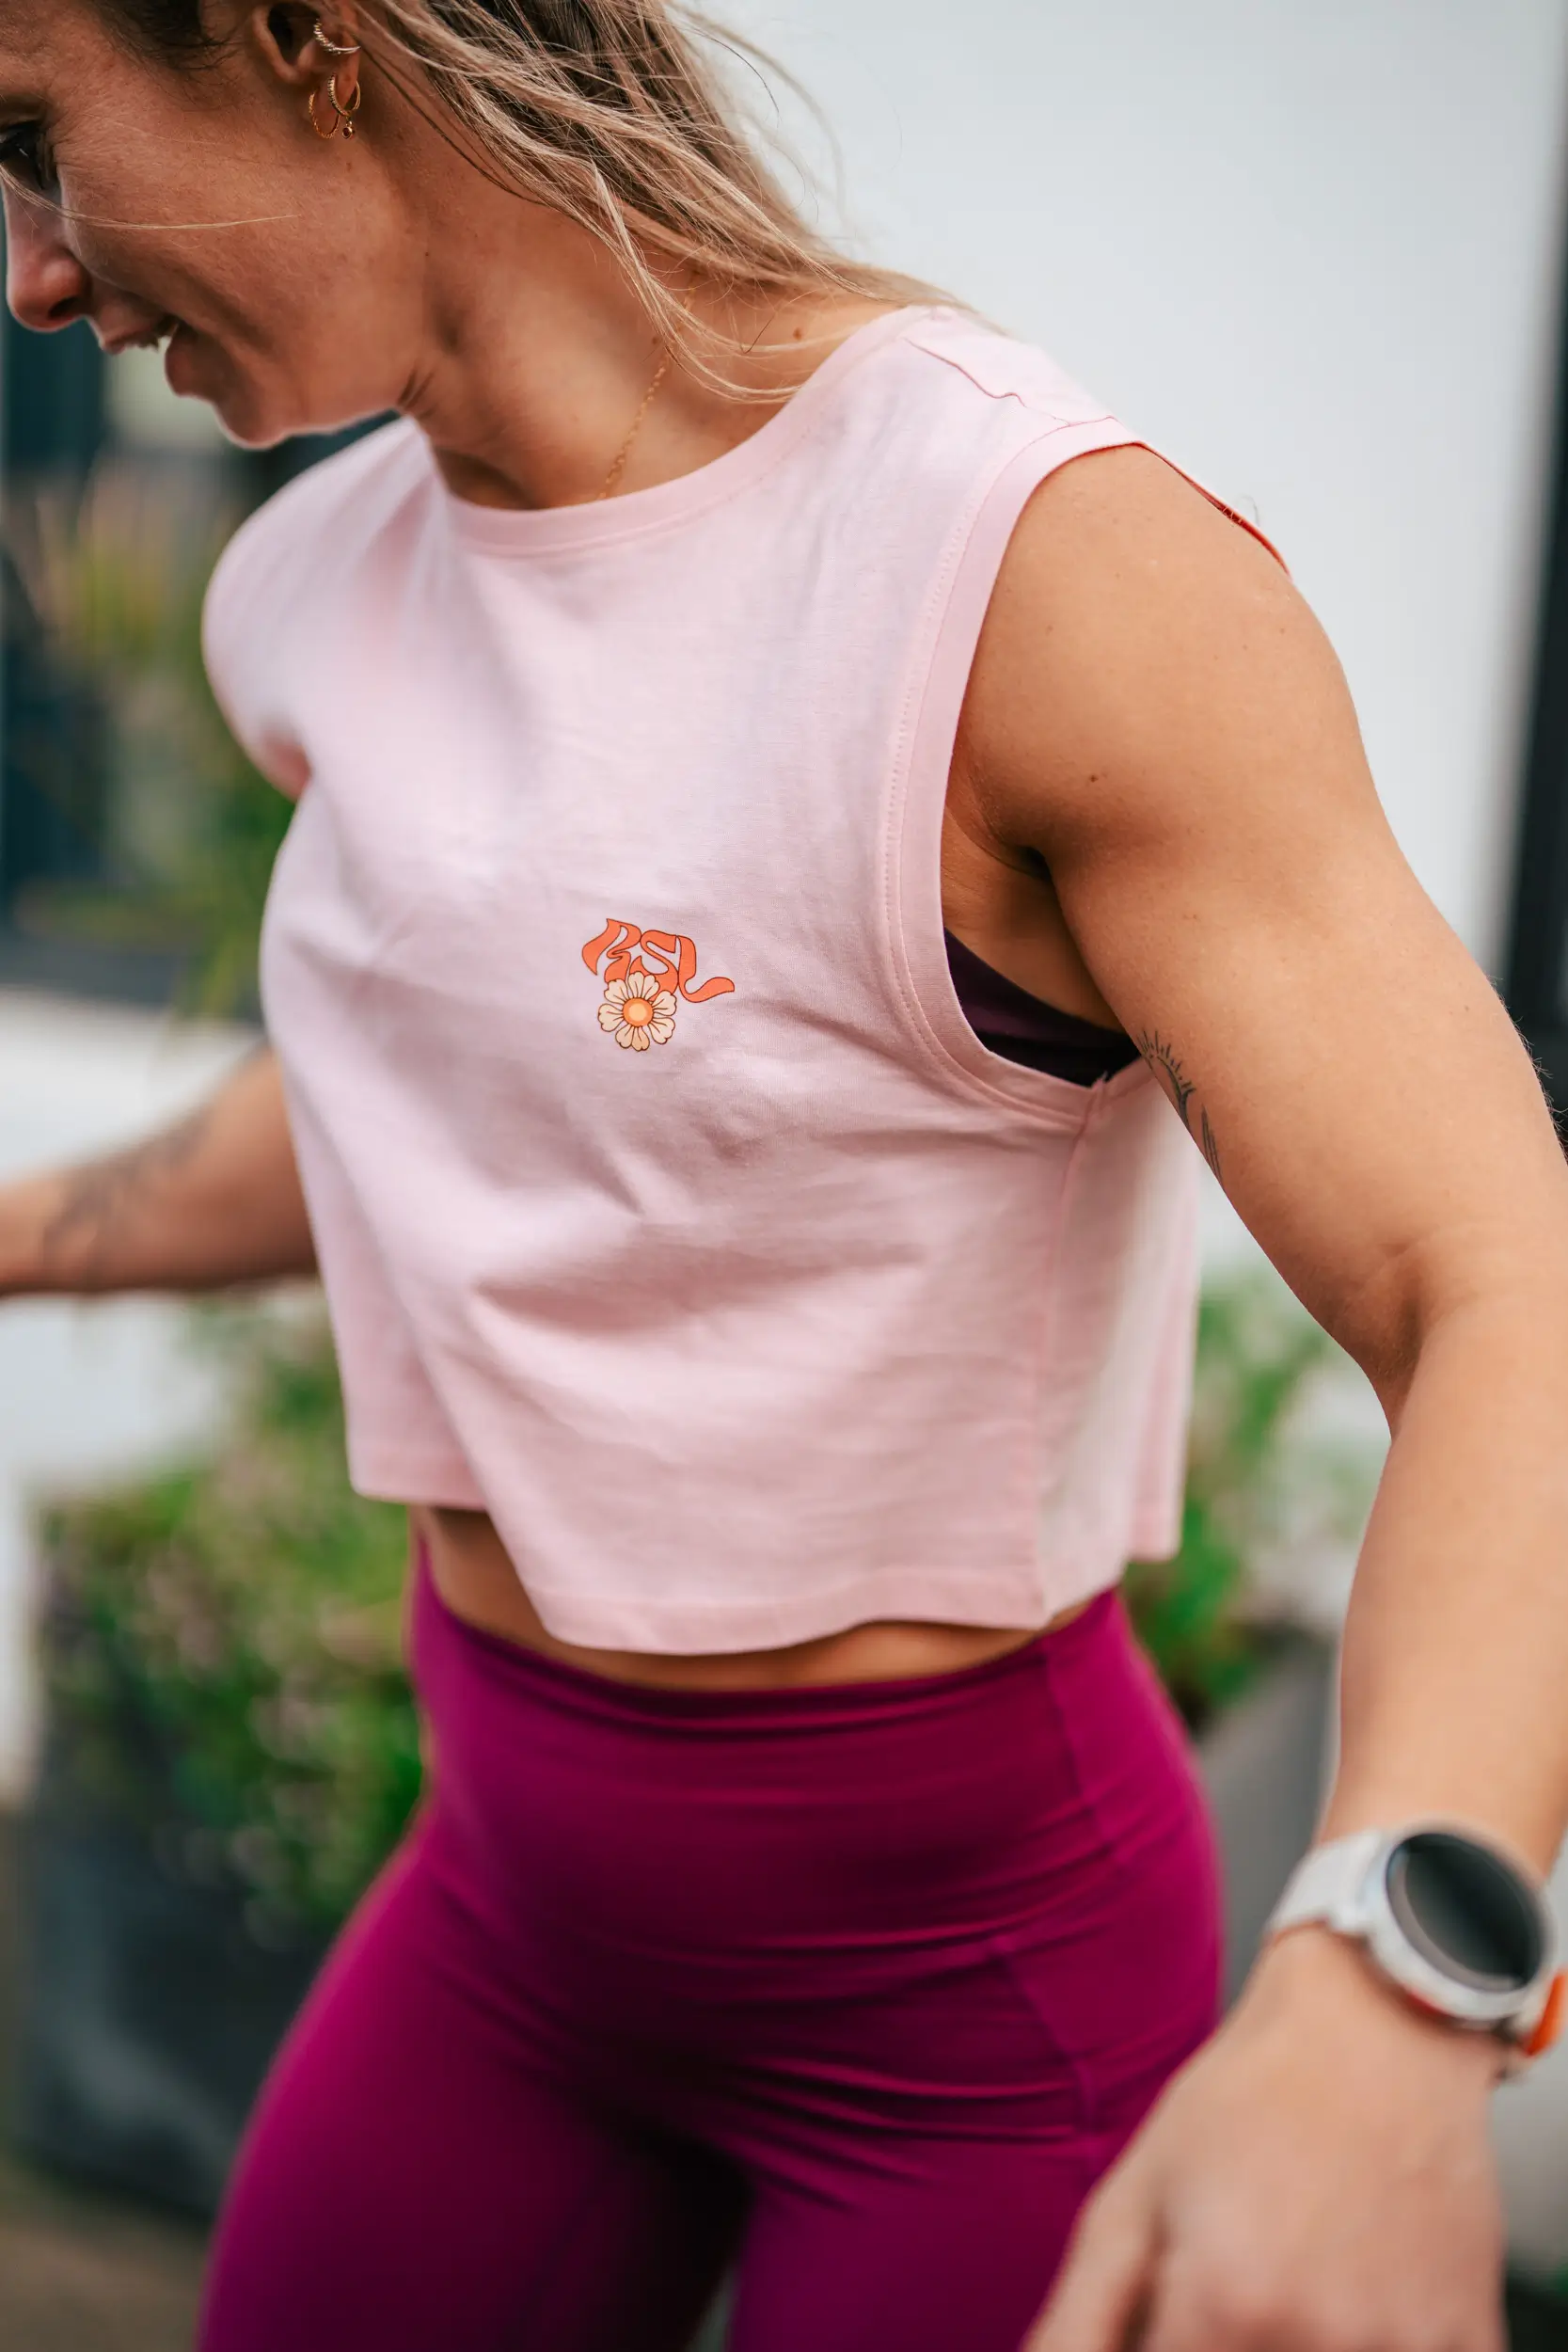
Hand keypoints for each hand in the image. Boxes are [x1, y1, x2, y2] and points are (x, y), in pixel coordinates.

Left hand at [1026, 1928, 1506, 2351]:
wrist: (1380, 2025)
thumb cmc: (1250, 2096)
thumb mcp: (1136, 2192)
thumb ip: (1080, 2314)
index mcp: (1224, 2301)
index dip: (1164, 2347)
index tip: (1178, 2308)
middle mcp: (1315, 2334)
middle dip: (1225, 2339)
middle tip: (1239, 2278)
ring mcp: (1399, 2343)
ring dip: (1299, 2342)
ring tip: (1297, 2270)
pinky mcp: (1466, 2337)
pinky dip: (1375, 2342)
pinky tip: (1354, 2288)